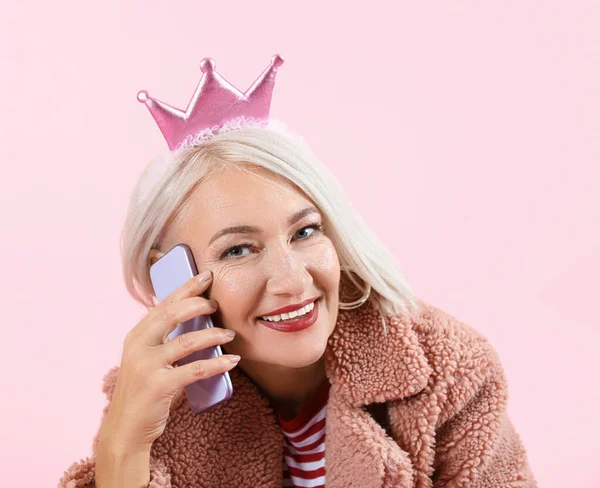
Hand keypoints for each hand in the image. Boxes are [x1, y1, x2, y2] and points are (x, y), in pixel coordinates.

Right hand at [98, 271, 238, 449]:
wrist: (125, 430)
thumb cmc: (143, 392)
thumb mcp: (147, 359)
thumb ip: (163, 340)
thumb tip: (198, 320)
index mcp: (136, 335)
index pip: (164, 303)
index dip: (186, 287)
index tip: (206, 275)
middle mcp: (138, 345)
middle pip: (172, 314)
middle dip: (199, 304)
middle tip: (218, 304)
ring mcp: (146, 366)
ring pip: (187, 341)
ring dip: (213, 335)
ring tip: (230, 335)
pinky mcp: (158, 386)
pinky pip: (194, 370)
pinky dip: (217, 364)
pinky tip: (232, 361)